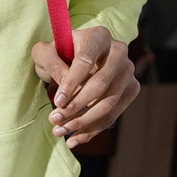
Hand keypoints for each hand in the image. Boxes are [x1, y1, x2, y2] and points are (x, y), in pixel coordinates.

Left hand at [32, 26, 139, 148]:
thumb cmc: (58, 53)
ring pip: (108, 103)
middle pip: (101, 84)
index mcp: (98, 36)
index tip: (57, 102)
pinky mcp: (131, 89)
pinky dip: (93, 130)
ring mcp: (128, 71)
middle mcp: (119, 51)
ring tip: (60, 131)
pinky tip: (74, 139)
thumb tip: (65, 93)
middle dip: (77, 106)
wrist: (76, 57)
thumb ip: (51, 64)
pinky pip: (113, 114)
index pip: (86, 61)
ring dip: (83, 122)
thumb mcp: (45, 53)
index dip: (71, 83)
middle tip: (55, 119)